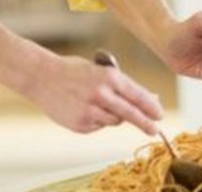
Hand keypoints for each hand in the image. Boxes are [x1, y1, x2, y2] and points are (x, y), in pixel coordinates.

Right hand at [24, 53, 163, 134]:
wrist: (41, 76)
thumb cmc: (74, 71)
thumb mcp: (101, 71)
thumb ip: (122, 86)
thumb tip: (149, 99)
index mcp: (109, 77)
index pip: (137, 95)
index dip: (151, 107)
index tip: (159, 115)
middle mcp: (100, 94)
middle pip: (131, 113)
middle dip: (145, 123)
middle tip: (156, 130)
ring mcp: (89, 110)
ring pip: (114, 121)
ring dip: (115, 117)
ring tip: (100, 104)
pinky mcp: (79, 123)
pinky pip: (98, 126)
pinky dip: (97, 120)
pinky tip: (84, 108)